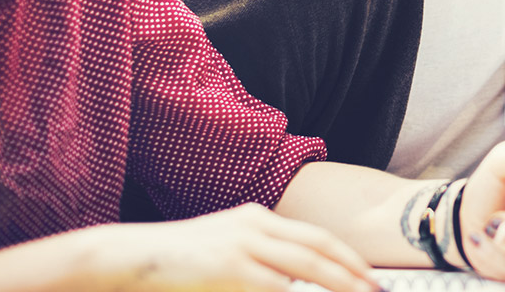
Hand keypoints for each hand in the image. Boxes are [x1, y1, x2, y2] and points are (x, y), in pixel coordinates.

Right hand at [86, 203, 376, 291]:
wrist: (128, 256)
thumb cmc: (176, 262)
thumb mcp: (224, 252)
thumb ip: (259, 262)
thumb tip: (291, 281)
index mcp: (256, 219)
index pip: (314, 236)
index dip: (346, 256)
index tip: (369, 276)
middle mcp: (254, 226)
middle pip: (318, 247)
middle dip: (352, 270)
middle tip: (376, 289)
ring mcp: (242, 245)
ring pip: (305, 264)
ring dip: (337, 284)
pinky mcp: (229, 268)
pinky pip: (275, 286)